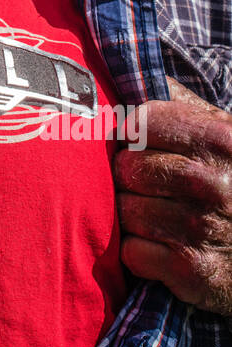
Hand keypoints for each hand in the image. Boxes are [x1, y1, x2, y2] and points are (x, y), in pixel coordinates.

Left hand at [113, 77, 231, 318]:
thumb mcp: (224, 135)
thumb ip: (181, 103)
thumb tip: (131, 75)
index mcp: (220, 140)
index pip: (141, 122)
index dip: (133, 133)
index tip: (139, 143)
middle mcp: (213, 183)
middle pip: (127, 168)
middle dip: (130, 178)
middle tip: (149, 186)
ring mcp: (201, 228)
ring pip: (124, 210)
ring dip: (133, 215)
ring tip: (157, 216)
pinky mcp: (191, 271)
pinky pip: (131, 252)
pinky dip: (139, 252)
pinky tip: (161, 248)